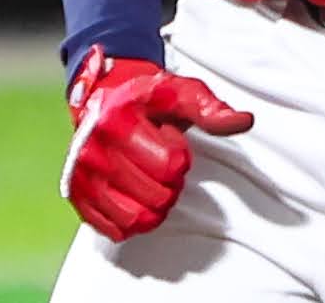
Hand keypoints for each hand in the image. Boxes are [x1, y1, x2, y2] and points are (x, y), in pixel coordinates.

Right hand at [60, 48, 254, 243]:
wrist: (101, 96)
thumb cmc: (147, 98)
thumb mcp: (180, 93)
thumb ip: (211, 109)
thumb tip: (246, 121)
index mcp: (117, 120)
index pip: (171, 166)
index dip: (180, 157)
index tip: (168, 141)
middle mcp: (92, 150)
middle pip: (158, 197)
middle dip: (170, 184)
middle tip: (160, 163)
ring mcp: (82, 176)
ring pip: (137, 218)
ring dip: (155, 206)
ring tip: (149, 181)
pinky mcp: (78, 196)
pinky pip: (115, 230)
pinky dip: (132, 221)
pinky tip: (134, 196)